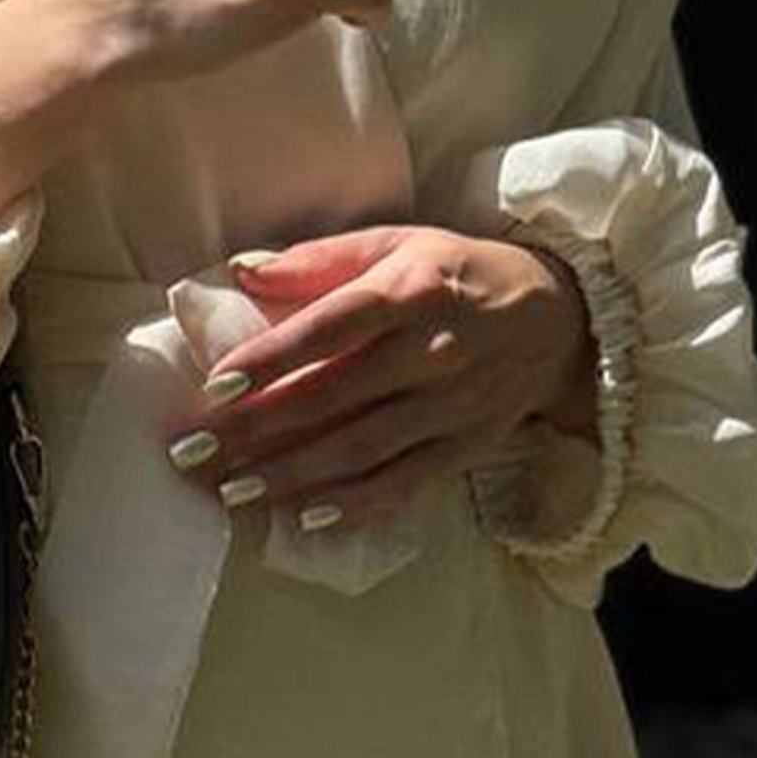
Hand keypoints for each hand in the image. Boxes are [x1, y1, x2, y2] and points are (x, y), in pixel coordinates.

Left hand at [165, 224, 598, 528]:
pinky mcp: (467, 446)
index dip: (272, 359)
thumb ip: (319, 257)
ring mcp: (452, 406)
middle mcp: (433, 352)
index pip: (330, 329)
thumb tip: (241, 270)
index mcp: (410, 292)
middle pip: (333, 398)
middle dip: (256, 430)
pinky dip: (354, 504)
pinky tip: (304, 516)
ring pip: (361, 449)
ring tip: (230, 491)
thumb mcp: (398, 241)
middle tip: (193, 454)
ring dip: (291, 475)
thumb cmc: (459, 271)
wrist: (563, 316)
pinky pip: (405, 483)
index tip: (215, 387)